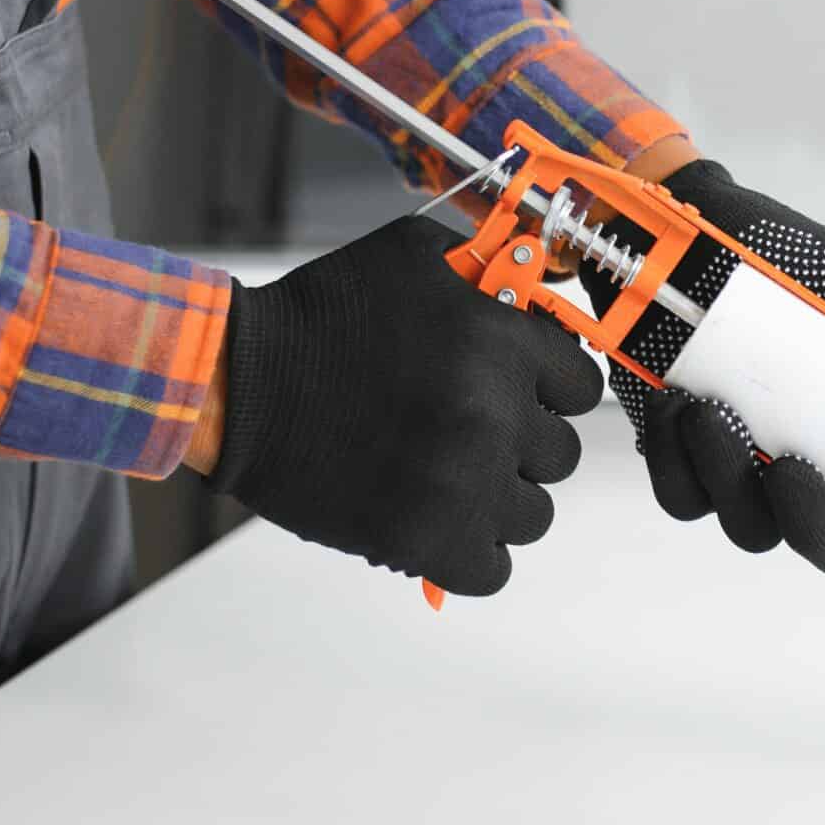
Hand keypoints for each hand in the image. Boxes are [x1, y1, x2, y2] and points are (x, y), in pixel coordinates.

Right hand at [210, 216, 602, 594]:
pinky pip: (492, 569)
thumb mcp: (413, 255)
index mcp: (500, 344)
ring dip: (499, 498)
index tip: (520, 391)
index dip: (550, 388)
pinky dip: (472, 552)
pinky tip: (441, 521)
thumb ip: (491, 266)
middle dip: (522, 442)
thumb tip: (546, 284)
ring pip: (532, 514)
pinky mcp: (423, 542)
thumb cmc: (324, 316)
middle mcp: (492, 416)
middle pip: (560, 454)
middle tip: (471, 431)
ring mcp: (461, 485)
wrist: (241, 384)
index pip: (582, 386)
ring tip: (450, 476)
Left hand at [585, 159, 824, 615]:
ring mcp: (745, 470)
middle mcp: (814, 469)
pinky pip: (682, 494)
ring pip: (748, 526)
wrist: (683, 231)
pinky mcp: (680, 457)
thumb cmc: (781, 259)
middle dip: (813, 525)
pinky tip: (680, 405)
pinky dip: (678, 460)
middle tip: (795, 467)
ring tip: (714, 410)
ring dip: (732, 479)